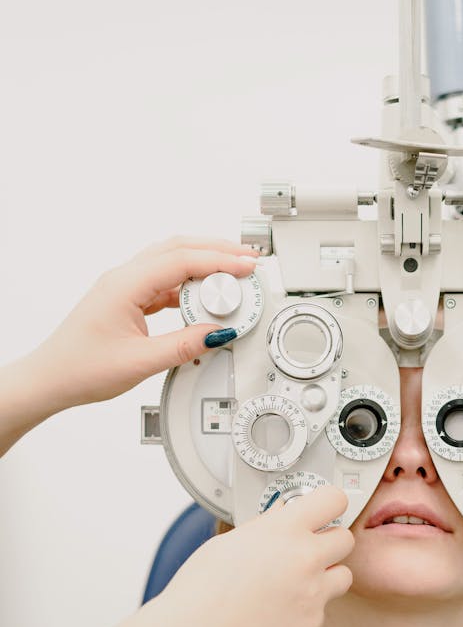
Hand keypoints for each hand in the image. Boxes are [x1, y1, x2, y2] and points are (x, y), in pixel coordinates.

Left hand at [26, 236, 259, 410]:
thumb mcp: (140, 362)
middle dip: (216, 250)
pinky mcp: (126, 299)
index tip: (246, 267)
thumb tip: (217, 333)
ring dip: (203, 263)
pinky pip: (164, 281)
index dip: (219, 261)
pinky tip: (204, 296)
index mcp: (124, 285)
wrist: (51, 378)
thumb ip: (183, 346)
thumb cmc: (80, 368)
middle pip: (178, 248)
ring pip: (171, 261)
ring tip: (232, 275)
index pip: (181, 261)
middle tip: (247, 259)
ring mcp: (124, 286)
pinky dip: (189, 283)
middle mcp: (123, 278)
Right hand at [155, 485, 354, 626]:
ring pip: (343, 576)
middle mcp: (305, 558)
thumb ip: (266, 525)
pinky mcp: (312, 623)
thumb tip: (284, 512)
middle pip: (346, 538)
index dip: (330, 504)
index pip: (334, 498)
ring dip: (327, 576)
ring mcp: (313, 593)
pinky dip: (306, 609)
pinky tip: (277, 612)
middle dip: (330, 542)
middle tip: (309, 550)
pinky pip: (322, 609)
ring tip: (295, 583)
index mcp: (284, 529)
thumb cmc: (201, 589)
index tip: (324, 510)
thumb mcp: (229, 541)